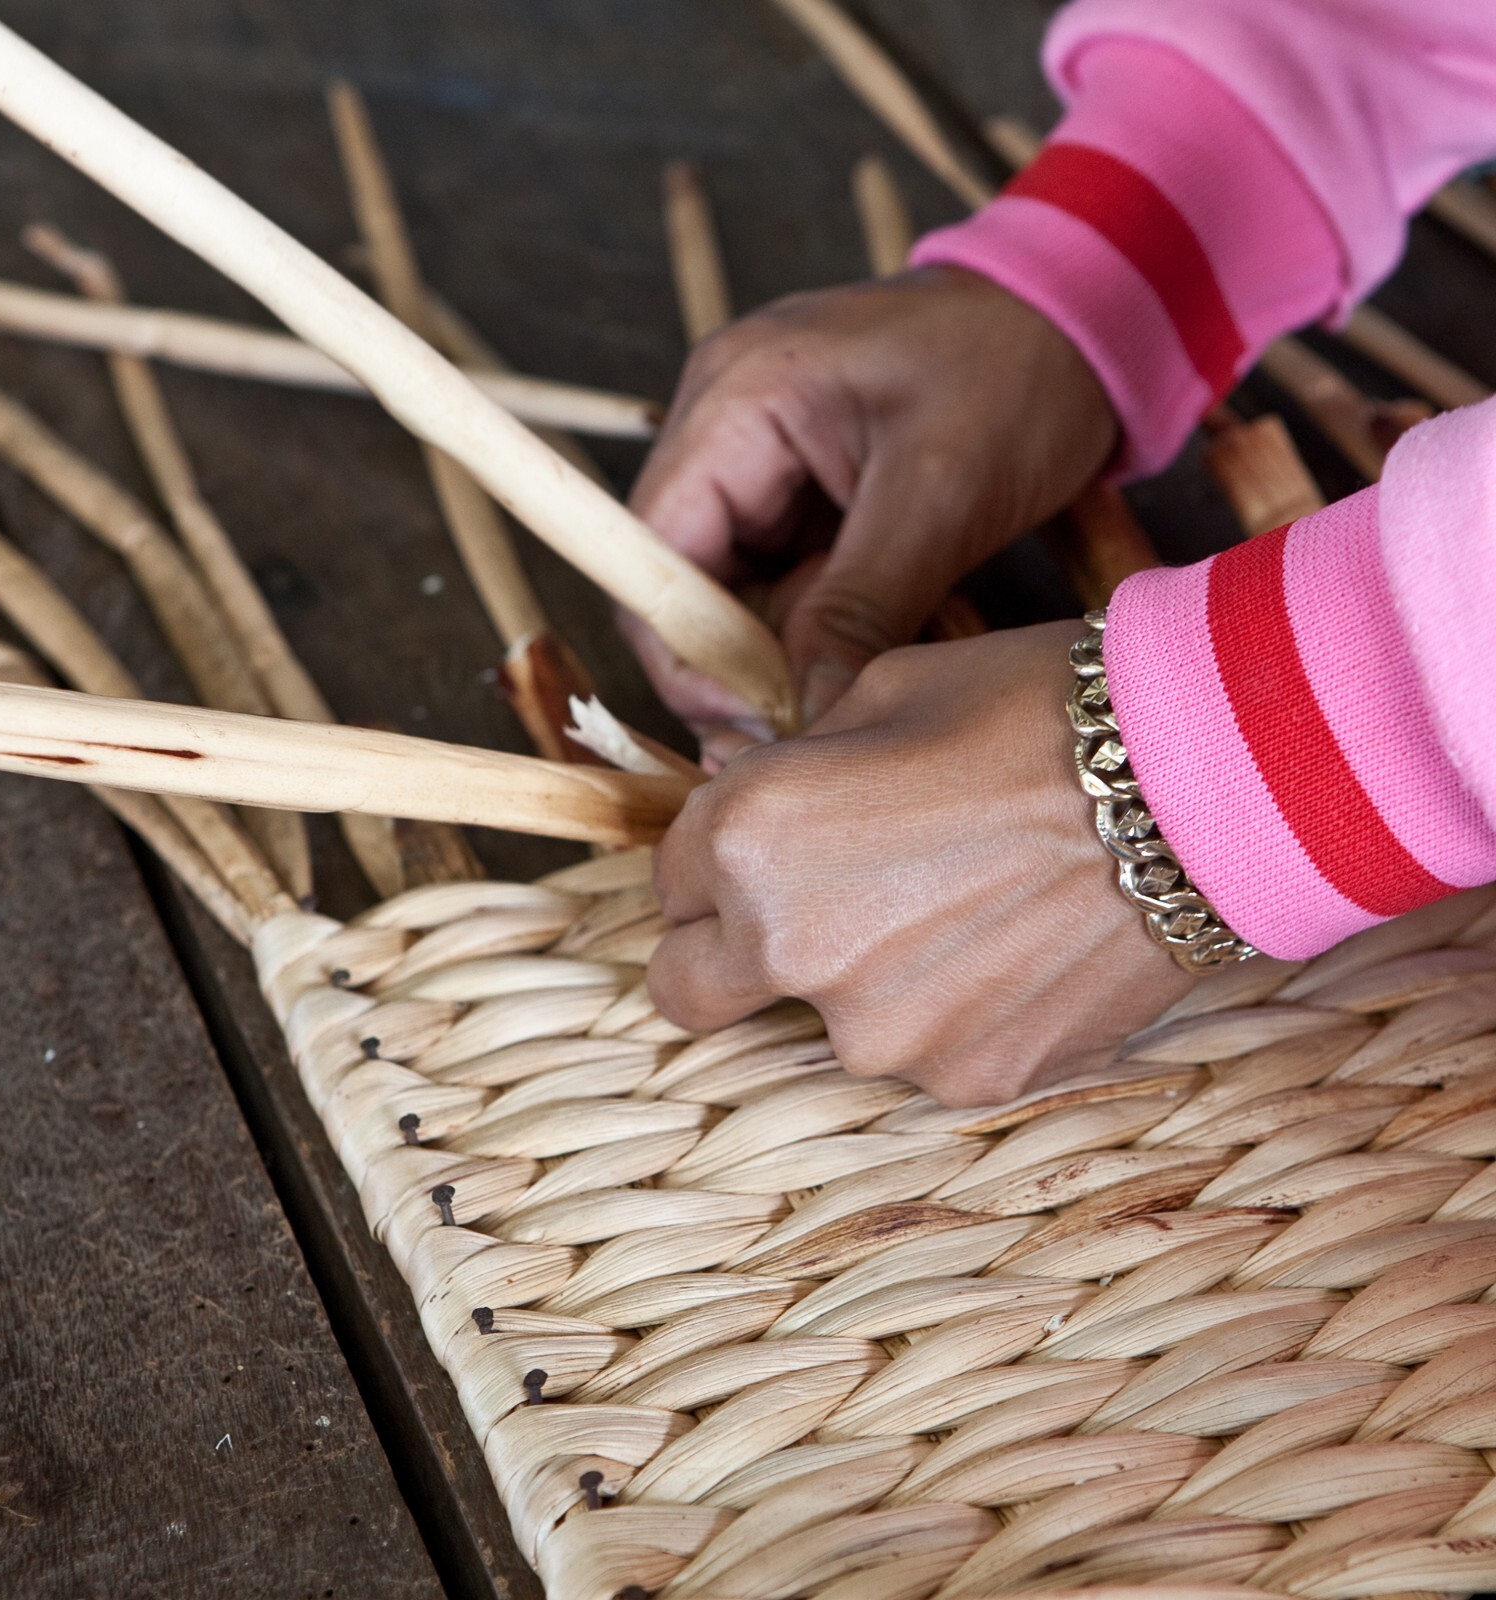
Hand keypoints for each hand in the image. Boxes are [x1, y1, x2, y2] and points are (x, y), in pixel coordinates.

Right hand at [625, 267, 1116, 751]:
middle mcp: (725, 424)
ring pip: (735, 594)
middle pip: (685, 584)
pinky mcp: (800, 487)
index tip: (758, 717)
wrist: (1086, 315)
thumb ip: (859, 608)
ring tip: (858, 683)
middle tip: (813, 721)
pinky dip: (819, 627)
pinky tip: (872, 646)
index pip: (655, 559)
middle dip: (743, 663)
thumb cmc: (1020, 368)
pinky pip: (781, 580)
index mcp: (737, 398)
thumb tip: (806, 716)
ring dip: (787, 651)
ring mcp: (760, 456)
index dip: (687, 653)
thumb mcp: (941, 495)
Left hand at [646, 624, 1191, 1105]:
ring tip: (966, 912)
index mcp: (745, 839)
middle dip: (725, 952)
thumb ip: (789, 774)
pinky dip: (954, 1014)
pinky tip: (1022, 952)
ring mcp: (879, 1033)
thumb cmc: (1035, 707)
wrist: (1202, 775)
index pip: (666, 881)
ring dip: (860, 983)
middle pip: (689, 990)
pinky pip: (926, 1052)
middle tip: (810, 910)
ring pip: (821, 1026)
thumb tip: (771, 816)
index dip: (710, 860)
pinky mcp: (970, 1079)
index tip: (766, 849)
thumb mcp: (877, 693)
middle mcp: (787, 950)